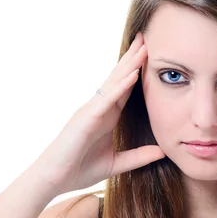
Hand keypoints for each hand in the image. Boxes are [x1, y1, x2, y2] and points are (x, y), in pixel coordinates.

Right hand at [33, 31, 165, 195]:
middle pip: (120, 78)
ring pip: (114, 83)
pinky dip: (120, 87)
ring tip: (144, 47)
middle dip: (134, 58)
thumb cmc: (79, 169)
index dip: (139, 71)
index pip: (126, 88)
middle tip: (148, 37)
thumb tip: (163, 151)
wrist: (54, 180)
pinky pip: (106, 100)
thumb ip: (139, 157)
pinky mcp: (85, 118)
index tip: (152, 54)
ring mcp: (91, 110)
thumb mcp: (116, 163)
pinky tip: (133, 75)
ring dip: (130, 65)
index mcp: (107, 116)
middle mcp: (99, 108)